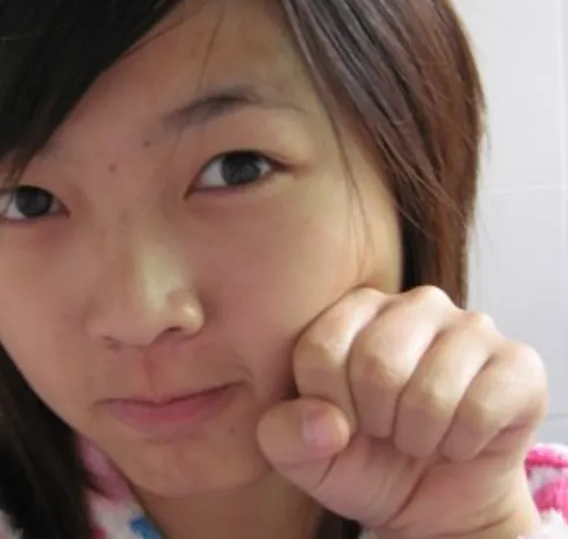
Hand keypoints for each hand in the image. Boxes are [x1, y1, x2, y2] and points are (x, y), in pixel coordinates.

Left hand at [256, 286, 548, 538]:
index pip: (320, 349)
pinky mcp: (518, 364)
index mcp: (355, 308)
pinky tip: (457, 441)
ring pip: (429, 391)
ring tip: (418, 437)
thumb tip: (327, 423)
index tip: (340, 422)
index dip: (327, 406)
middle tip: (384, 431)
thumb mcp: (301, 454)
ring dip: (417, 437)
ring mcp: (472, 326)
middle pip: (376, 364)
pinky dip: (459, 445)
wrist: (429, 499)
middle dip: (374, 421)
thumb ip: (283, 434)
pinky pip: (479, 409)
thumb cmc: (357, 458)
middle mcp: (415, 303)